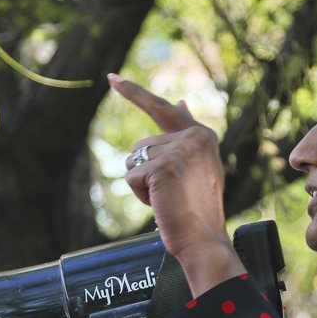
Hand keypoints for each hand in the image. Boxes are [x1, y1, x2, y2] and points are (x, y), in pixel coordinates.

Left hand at [109, 74, 244, 293]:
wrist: (204, 239)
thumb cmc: (198, 209)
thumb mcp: (197, 165)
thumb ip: (185, 135)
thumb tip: (181, 101)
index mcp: (203, 136)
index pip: (163, 108)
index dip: (134, 93)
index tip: (111, 78)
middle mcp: (194, 137)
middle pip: (142, 145)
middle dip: (146, 172)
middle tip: (170, 193)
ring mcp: (179, 151)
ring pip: (134, 160)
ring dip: (143, 184)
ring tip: (168, 199)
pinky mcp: (162, 167)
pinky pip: (131, 176)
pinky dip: (140, 195)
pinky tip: (161, 203)